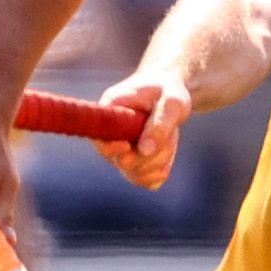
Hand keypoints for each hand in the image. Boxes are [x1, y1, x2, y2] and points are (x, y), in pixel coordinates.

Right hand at [96, 68, 191, 189]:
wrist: (170, 92)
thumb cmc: (168, 90)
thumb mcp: (172, 102)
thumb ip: (160, 124)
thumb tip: (144, 151)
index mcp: (110, 110)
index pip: (98, 138)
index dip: (112, 148)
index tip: (129, 145)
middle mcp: (110, 134)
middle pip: (120, 161)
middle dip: (151, 155)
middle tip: (171, 134)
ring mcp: (119, 150)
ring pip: (133, 173)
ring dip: (159, 162)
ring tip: (171, 137)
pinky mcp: (132, 161)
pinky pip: (142, 179)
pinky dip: (159, 172)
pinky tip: (167, 156)